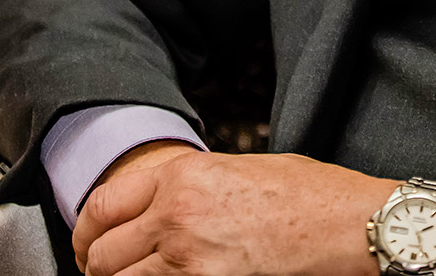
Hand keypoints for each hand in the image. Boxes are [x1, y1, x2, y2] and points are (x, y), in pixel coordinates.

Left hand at [74, 150, 394, 275]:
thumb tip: (162, 207)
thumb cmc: (311, 196)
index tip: (88, 246)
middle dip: (98, 267)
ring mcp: (189, 256)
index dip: (85, 232)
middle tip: (104, 273)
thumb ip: (191, 186)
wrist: (351, 224)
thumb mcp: (239, 169)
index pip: (102, 205)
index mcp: (183, 174)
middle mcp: (177, 213)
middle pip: (102, 252)